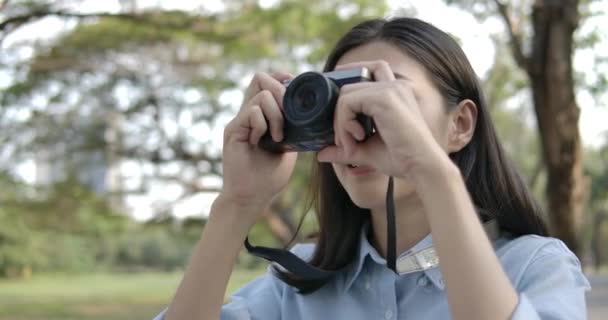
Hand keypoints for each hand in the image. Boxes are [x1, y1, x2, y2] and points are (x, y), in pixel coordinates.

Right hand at [219, 72, 296, 218]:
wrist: (251, 197)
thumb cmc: (269, 177)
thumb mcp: (289, 147)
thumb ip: (293, 128)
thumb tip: (310, 114)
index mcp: (259, 116)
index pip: (265, 82)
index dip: (281, 78)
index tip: (294, 88)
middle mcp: (247, 114)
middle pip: (260, 78)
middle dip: (281, 90)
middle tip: (290, 113)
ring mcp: (239, 121)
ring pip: (261, 95)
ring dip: (277, 114)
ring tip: (279, 135)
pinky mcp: (233, 130)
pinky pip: (252, 112)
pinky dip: (264, 124)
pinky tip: (264, 141)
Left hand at [317, 60, 450, 180]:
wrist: (422, 167)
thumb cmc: (401, 159)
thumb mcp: (366, 151)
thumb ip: (344, 148)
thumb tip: (321, 153)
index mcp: (396, 92)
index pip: (369, 70)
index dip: (349, 77)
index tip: (335, 103)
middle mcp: (394, 85)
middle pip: (351, 82)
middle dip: (339, 111)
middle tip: (345, 140)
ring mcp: (390, 89)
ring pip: (346, 94)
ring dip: (340, 122)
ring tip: (351, 144)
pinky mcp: (384, 98)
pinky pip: (347, 102)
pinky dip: (344, 123)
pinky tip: (357, 139)